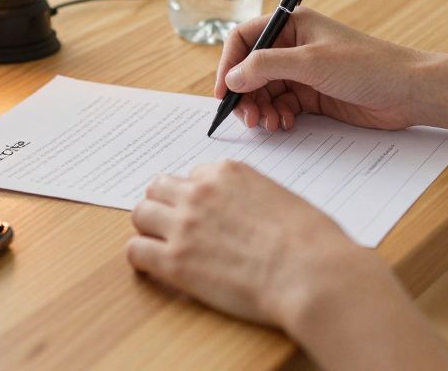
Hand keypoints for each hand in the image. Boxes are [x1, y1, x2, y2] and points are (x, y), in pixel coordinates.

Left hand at [127, 160, 376, 328]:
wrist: (311, 273)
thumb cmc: (312, 242)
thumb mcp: (284, 200)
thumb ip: (254, 199)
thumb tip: (248, 216)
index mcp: (229, 173)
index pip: (194, 175)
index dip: (197, 196)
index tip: (203, 214)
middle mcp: (201, 192)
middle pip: (159, 188)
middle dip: (166, 206)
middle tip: (177, 229)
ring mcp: (184, 225)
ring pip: (140, 214)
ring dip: (150, 228)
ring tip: (163, 247)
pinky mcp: (174, 262)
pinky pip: (135, 251)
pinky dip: (142, 259)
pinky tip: (156, 269)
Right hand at [214, 7, 433, 131]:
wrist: (407, 91)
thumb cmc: (367, 65)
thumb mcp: (311, 62)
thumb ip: (266, 67)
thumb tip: (232, 78)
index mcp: (293, 24)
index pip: (245, 39)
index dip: (229, 64)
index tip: (224, 92)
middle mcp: (294, 46)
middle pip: (251, 70)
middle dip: (246, 94)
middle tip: (248, 118)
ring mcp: (304, 72)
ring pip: (265, 91)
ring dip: (262, 109)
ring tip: (271, 124)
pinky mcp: (314, 95)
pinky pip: (283, 105)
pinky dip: (278, 116)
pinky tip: (286, 124)